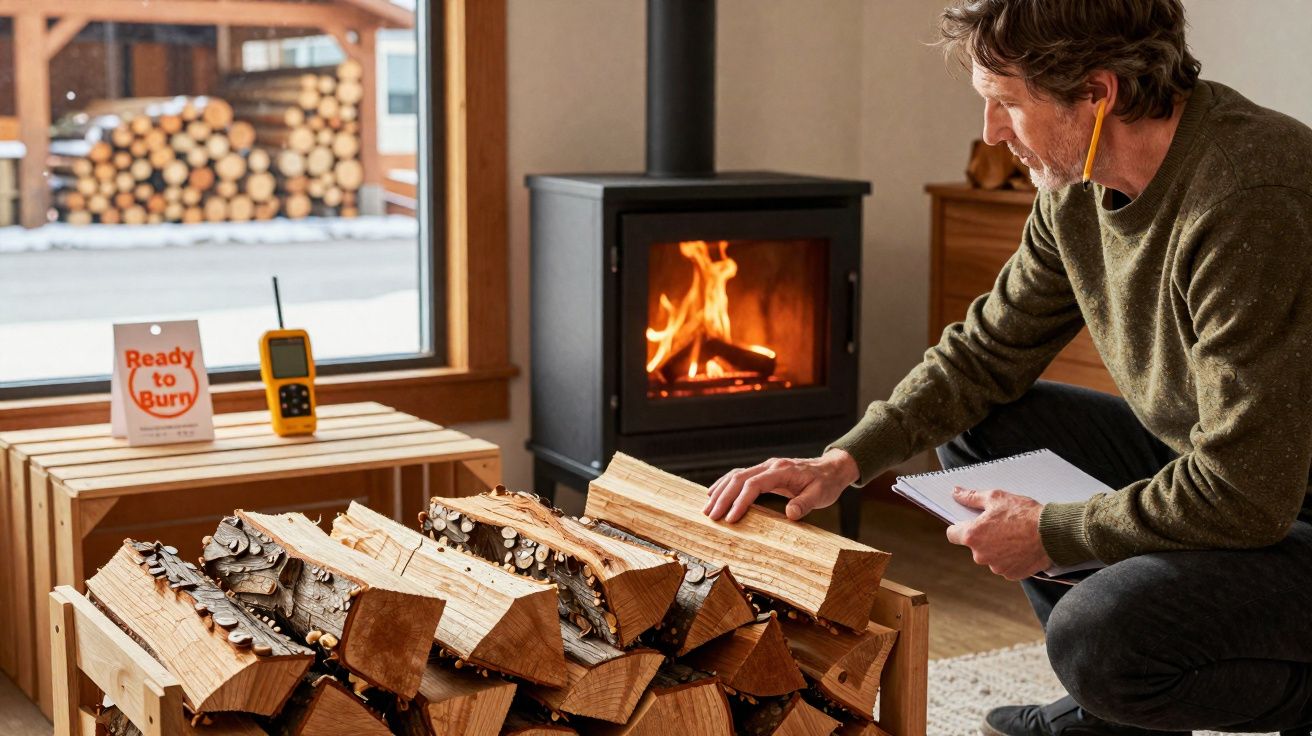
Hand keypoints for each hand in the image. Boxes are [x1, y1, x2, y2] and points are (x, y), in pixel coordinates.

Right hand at [703, 449, 859, 522]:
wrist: (831, 468)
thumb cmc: (826, 483)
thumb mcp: (821, 495)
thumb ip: (805, 504)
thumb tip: (790, 514)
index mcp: (782, 471)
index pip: (754, 484)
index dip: (740, 501)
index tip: (731, 519)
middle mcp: (770, 466)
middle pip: (739, 478)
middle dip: (723, 498)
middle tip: (711, 516)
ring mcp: (765, 467)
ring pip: (736, 475)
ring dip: (720, 491)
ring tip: (707, 508)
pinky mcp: (764, 472)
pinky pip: (740, 476)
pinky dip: (725, 485)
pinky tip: (714, 494)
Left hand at [945, 486, 1052, 580]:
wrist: (1052, 533)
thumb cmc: (1024, 514)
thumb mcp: (996, 498)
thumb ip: (972, 497)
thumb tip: (956, 493)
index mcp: (973, 536)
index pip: (952, 534)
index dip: (959, 527)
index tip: (967, 523)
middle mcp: (981, 555)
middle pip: (974, 546)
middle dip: (983, 537)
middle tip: (1000, 525)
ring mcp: (996, 567)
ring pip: (990, 556)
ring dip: (997, 548)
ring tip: (1014, 535)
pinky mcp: (1011, 574)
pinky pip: (1005, 565)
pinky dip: (1010, 558)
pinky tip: (1021, 546)